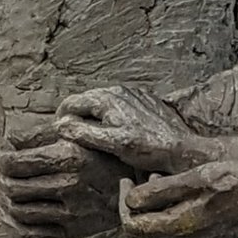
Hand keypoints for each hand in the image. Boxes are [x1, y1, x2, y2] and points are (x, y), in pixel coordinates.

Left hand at [0, 126, 126, 237]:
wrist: (139, 184)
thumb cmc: (109, 155)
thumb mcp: (81, 135)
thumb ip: (45, 135)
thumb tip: (12, 139)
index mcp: (69, 157)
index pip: (17, 163)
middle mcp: (67, 186)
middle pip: (14, 187)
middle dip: (1, 179)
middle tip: (1, 173)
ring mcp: (69, 212)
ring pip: (19, 211)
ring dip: (5, 202)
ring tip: (5, 192)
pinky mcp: (71, 231)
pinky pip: (31, 234)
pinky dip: (13, 226)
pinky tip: (12, 215)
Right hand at [56, 86, 220, 175]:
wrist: (180, 147)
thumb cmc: (147, 147)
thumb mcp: (111, 143)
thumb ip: (84, 132)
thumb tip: (60, 125)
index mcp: (107, 98)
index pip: (72, 102)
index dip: (61, 118)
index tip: (57, 134)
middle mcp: (118, 90)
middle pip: (85, 100)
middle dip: (75, 116)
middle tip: (71, 137)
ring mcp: (131, 94)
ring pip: (101, 102)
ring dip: (92, 115)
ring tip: (90, 136)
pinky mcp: (142, 100)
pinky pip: (117, 104)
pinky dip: (108, 114)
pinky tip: (113, 130)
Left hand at [120, 160, 237, 237]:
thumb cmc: (235, 179)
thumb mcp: (195, 176)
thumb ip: (160, 191)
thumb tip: (131, 200)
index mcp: (181, 227)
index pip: (133, 226)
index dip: (124, 203)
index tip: (126, 182)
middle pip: (146, 235)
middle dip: (142, 208)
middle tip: (151, 181)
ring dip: (158, 218)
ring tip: (171, 190)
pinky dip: (175, 229)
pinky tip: (187, 207)